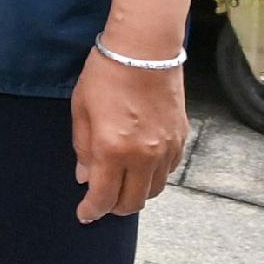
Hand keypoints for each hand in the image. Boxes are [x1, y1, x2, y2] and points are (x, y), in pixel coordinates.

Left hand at [68, 44, 187, 221]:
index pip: (103, 197)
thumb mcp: (82, 110)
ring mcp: (166, 148)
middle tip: (102, 202)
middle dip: (113, 208)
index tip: (84, 214)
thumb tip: (84, 177)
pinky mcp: (181, 138)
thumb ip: (83, 149)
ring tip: (121, 184)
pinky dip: (153, 176)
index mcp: (113, 149)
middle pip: (132, 202)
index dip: (92, 211)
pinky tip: (141, 166)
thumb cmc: (106, 74)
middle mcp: (143, 155)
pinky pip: (168, 171)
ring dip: (136, 193)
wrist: (146, 48)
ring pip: (154, 190)